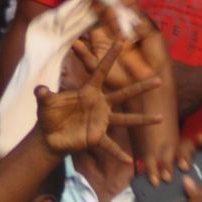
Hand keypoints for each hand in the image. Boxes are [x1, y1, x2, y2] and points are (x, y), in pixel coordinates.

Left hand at [37, 36, 162, 160]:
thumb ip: (44, 95)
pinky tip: (130, 161)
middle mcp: (100, 105)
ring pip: (126, 120)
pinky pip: (110, 146)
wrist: (50, 135)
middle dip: (141, 87)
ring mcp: (101, 121)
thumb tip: (40, 90)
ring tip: (160, 118)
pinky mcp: (97, 137)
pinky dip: (118, 153)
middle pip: (124, 94)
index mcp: (89, 91)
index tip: (120, 40)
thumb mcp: (46, 103)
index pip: (101, 71)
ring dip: (143, 120)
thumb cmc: (50, 115)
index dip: (110, 56)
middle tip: (158, 80)